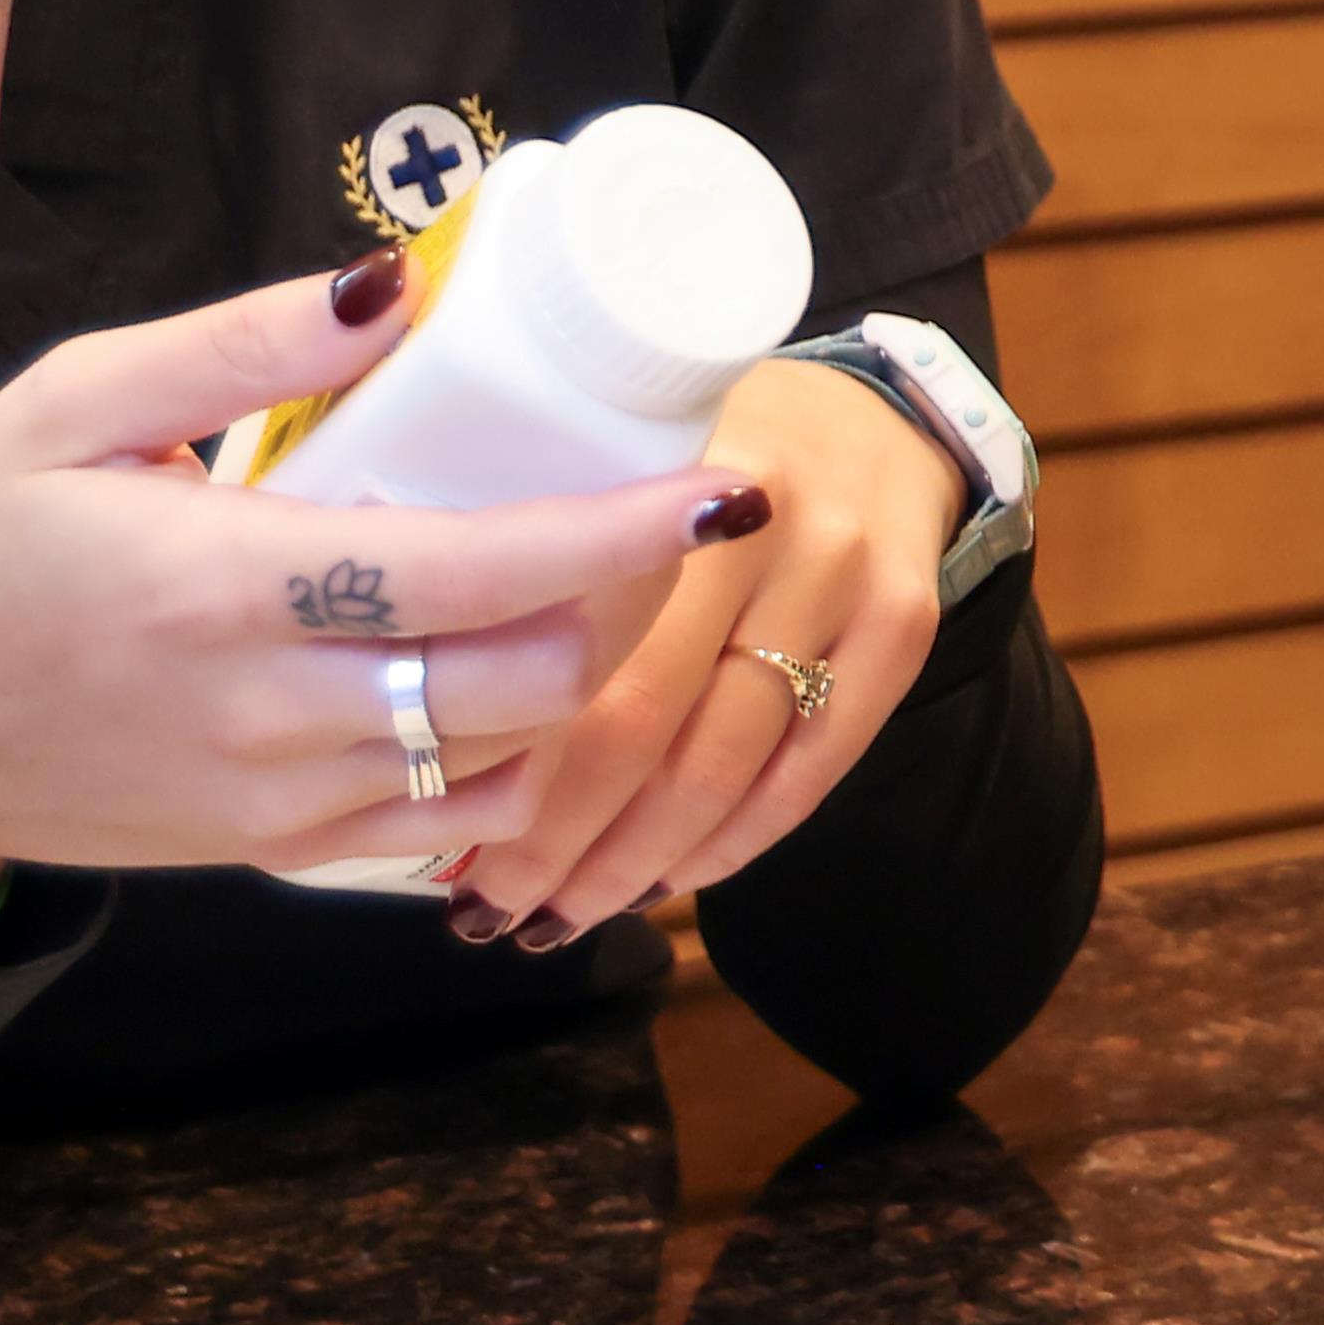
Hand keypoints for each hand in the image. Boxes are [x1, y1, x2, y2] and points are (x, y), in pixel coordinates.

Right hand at [0, 255, 765, 930]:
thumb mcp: (71, 404)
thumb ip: (241, 347)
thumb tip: (398, 283)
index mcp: (224, 584)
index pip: (479, 570)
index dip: (623, 534)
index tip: (727, 489)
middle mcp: (268, 713)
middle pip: (530, 683)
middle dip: (621, 604)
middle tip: (647, 521)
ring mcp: (278, 803)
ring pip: (507, 762)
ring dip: (578, 681)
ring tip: (587, 587)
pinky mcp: (275, 854)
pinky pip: (450, 831)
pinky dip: (512, 764)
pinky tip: (504, 683)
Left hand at [423, 353, 968, 951]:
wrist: (869, 409)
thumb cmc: (691, 448)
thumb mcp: (602, 460)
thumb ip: (533, 558)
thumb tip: (419, 716)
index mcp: (665, 471)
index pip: (577, 652)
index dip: (506, 765)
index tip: (436, 832)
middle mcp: (771, 520)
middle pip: (648, 725)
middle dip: (557, 840)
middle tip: (487, 906)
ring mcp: (849, 577)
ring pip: (726, 766)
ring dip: (634, 865)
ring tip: (558, 915)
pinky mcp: (904, 626)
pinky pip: (810, 771)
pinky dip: (730, 845)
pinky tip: (664, 881)